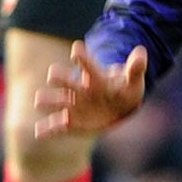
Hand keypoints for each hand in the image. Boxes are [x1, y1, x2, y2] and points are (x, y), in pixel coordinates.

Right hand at [33, 41, 147, 138]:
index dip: (82, 56)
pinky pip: (55, 127)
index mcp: (94, 77)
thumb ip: (135, 68)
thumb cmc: (124, 91)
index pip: (87, 64)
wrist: (118, 109)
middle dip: (60, 78)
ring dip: (48, 100)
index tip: (77, 49)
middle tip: (54, 75)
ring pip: (56, 101)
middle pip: (65, 80)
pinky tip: (39, 132)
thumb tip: (142, 53)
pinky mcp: (69, 123)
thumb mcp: (133, 81)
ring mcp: (72, 105)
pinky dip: (48, 130)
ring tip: (39, 100)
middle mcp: (79, 89)